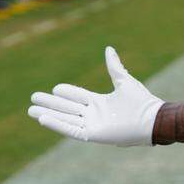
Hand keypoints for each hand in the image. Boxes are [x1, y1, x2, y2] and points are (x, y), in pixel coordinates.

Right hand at [28, 47, 163, 145]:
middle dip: (50, 103)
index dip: (66, 92)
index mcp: (101, 102)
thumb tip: (108, 49)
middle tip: (33, 98)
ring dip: (48, 114)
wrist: (151, 119)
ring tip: (31, 110)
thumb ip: (114, 66)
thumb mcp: (124, 81)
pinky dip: (56, 124)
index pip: (78, 97)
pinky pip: (70, 130)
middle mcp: (94, 114)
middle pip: (67, 108)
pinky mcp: (92, 135)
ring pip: (64, 118)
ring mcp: (92, 125)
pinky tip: (43, 118)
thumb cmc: (142, 101)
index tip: (54, 88)